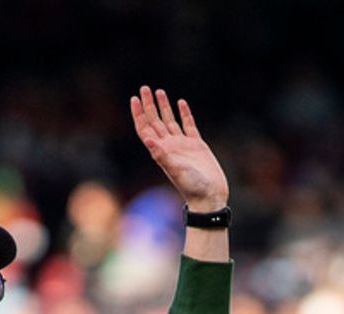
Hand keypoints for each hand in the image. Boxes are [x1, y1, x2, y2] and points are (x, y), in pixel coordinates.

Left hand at [130, 87, 228, 210]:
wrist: (209, 196)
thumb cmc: (191, 187)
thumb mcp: (175, 170)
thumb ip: (161, 155)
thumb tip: (148, 140)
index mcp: (161, 152)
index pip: (146, 129)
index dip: (139, 115)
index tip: (134, 99)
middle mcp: (169, 147)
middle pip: (155, 122)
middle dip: (148, 105)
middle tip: (144, 88)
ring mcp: (183, 145)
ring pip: (170, 121)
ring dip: (163, 106)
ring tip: (159, 91)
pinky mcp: (197, 145)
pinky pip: (188, 125)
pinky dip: (184, 114)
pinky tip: (181, 103)